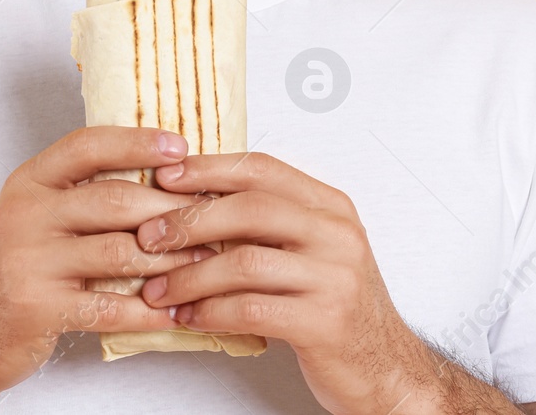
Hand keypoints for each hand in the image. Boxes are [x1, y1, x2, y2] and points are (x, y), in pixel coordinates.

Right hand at [0, 127, 214, 401]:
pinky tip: (174, 311)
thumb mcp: (38, 215)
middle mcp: (26, 213)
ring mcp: (30, 260)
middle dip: (170, 208)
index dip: (137, 142)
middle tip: (211, 215)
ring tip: (204, 262)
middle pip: (114, 199)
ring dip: (169, 260)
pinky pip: (108, 306)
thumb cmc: (18, 268)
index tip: (181, 147)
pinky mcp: (38, 306)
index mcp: (30, 181)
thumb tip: (160, 171)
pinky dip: (148, 311)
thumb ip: (82, 192)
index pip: (88, 145)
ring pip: (119, 252)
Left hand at [136, 152, 439, 414]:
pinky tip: (189, 317)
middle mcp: (336, 234)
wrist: (386, 367)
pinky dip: (210, 312)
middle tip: (149, 237)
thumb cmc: (337, 306)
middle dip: (190, 221)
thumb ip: (268, 224)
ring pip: (245, 262)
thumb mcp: (312, 251)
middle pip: (250, 208)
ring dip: (190, 276)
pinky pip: (252, 310)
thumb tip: (192, 201)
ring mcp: (334, 277)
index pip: (261, 170)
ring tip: (159, 290)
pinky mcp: (325, 322)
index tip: (165, 177)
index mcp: (330, 206)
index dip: (208, 169)